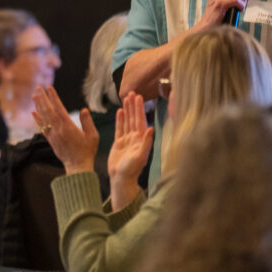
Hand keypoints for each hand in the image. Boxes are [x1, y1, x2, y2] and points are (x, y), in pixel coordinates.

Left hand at [31, 85, 97, 173]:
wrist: (78, 166)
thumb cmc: (87, 151)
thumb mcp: (93, 135)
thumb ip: (87, 121)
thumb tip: (84, 109)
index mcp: (68, 126)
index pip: (59, 108)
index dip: (54, 97)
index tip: (49, 88)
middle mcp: (58, 129)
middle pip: (48, 111)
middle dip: (43, 98)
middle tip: (38, 88)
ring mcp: (53, 135)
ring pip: (44, 118)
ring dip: (38, 106)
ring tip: (34, 96)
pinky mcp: (51, 141)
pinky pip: (42, 128)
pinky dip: (38, 119)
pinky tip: (34, 113)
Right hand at [108, 92, 153, 208]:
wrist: (121, 179)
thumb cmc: (131, 170)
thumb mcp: (140, 156)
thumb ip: (146, 143)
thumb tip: (151, 128)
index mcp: (140, 139)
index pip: (140, 120)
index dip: (139, 108)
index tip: (138, 97)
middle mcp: (135, 138)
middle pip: (134, 118)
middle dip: (133, 105)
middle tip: (132, 92)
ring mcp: (127, 140)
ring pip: (127, 121)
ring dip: (127, 110)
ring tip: (126, 98)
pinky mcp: (119, 144)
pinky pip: (120, 128)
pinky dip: (120, 120)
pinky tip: (120, 111)